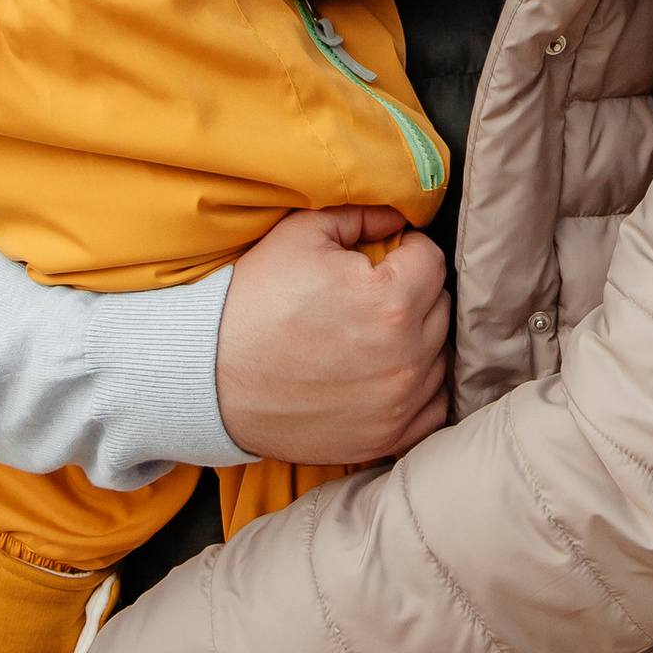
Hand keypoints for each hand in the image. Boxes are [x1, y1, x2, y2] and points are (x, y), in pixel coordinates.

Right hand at [216, 209, 448, 462]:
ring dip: (418, 341)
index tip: (382, 259)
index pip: (432, 260)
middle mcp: (406, 355)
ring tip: (371, 336)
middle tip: (369, 296)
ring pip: (440, 356)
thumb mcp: (299, 235)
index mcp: (392, 300)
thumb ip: (360, 215)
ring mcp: (400, 402)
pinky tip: (386, 376)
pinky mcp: (389, 437)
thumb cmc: (254, 303)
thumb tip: (399, 217)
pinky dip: (420, 391)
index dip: (406, 251)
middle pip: (440, 307)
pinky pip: (435, 408)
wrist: (212, 378)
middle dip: (412, 293)